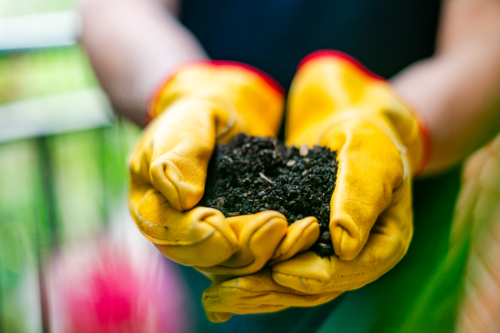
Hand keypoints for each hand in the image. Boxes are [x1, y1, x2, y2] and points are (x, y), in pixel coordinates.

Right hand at [128, 62, 290, 277]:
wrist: (224, 117)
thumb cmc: (196, 117)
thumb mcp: (182, 125)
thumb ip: (176, 156)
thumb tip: (181, 198)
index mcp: (153, 210)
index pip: (169, 233)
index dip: (195, 236)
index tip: (220, 226)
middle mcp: (184, 234)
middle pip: (210, 258)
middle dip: (244, 246)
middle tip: (276, 225)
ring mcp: (217, 239)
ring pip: (241, 263)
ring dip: (273, 251)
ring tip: (303, 229)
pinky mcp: (246, 236)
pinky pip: (264, 251)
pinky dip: (287, 245)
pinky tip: (309, 231)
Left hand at [203, 51, 429, 319]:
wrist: (348, 120)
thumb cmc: (367, 131)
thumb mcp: (370, 154)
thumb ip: (362, 195)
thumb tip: (347, 246)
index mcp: (384, 241)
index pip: (351, 271)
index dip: (314, 276)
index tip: (279, 272)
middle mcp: (356, 254)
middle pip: (315, 287)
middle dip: (272, 290)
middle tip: (231, 292)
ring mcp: (327, 249)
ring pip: (292, 282)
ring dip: (255, 290)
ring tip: (216, 297)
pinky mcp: (300, 239)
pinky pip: (278, 262)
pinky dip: (251, 271)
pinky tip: (218, 280)